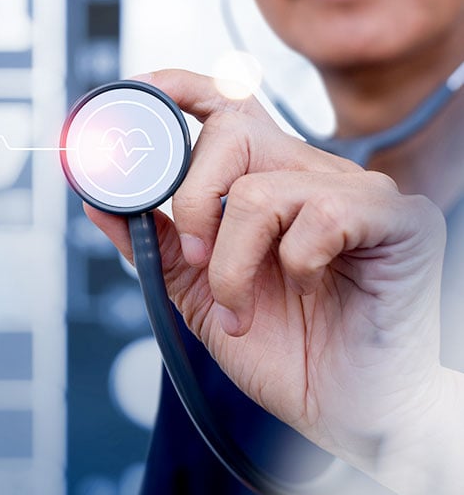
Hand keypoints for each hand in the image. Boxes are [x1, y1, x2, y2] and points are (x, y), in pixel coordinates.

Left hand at [84, 69, 446, 469]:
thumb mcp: (199, 293)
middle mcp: (309, 174)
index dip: (178, 87)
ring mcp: (355, 192)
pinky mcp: (397, 219)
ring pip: (261, 188)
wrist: (346, 408)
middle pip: (232, 131)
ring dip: (233, 262)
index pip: (226, 107)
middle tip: (197, 259)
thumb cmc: (287, 349)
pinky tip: (308, 287)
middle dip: (192, 201)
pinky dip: (294, 263)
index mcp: (266, 182)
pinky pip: (321, 214)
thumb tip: (98, 202)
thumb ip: (155, 242)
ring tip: (243, 305)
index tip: (138, 91)